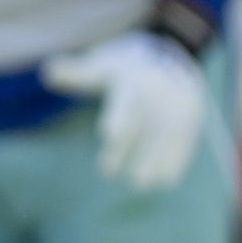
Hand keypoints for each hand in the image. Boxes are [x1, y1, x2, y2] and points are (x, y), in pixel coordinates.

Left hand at [41, 31, 208, 190]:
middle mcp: (163, 89)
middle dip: (134, 146)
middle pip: (149, 119)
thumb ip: (76, 73)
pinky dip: (178, 159)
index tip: (109, 135)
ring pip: (171, 132)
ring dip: (158, 159)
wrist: (171, 58)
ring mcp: (182, 103)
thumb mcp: (100, 67)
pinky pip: (187, 138)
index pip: (128, 97)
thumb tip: (48, 71)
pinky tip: (165, 182)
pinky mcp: (193, 116)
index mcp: (138, 76)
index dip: (120, 115)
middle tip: (109, 173)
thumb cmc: (124, 70)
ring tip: (141, 185)